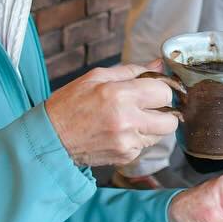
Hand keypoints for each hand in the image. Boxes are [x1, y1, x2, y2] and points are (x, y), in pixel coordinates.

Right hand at [45, 61, 178, 167]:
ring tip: (130, 118)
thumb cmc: (70, 104)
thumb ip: (132, 71)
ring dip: (151, 126)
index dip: (162, 89)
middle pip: (171, 120)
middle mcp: (127, 121)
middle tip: (150, 106)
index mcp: (120, 96)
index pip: (165, 93)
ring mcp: (127, 142)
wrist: (51, 137)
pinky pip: (144, 146)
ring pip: (160, 135)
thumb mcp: (96, 77)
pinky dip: (138, 138)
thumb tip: (158, 65)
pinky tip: (119, 131)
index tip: (154, 89)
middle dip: (165, 112)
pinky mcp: (125, 156)